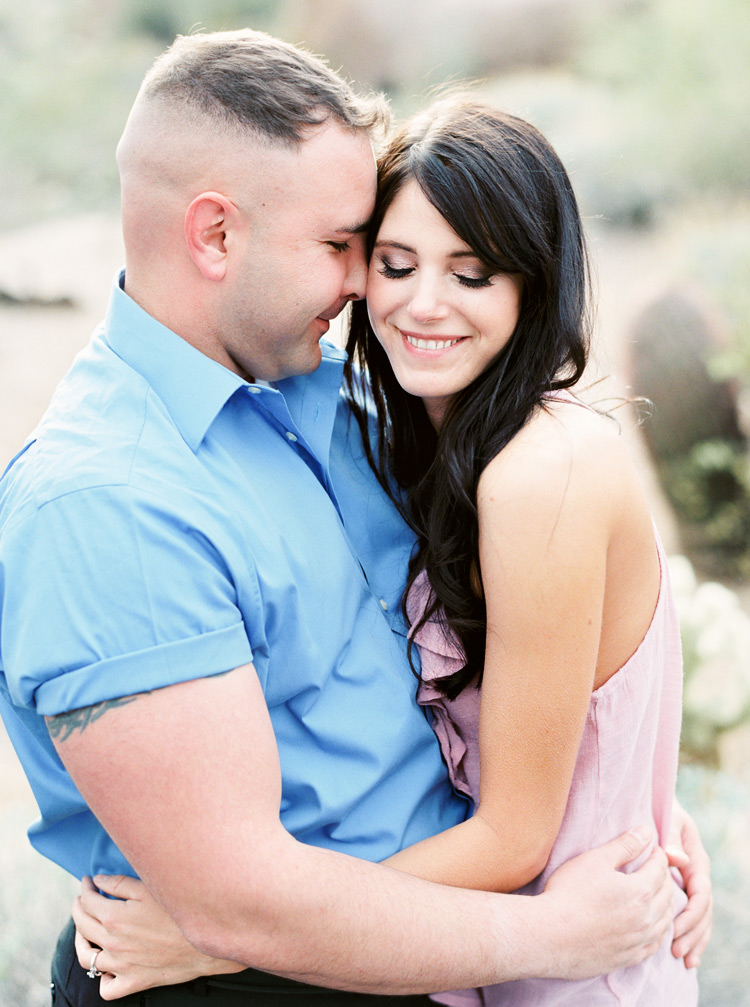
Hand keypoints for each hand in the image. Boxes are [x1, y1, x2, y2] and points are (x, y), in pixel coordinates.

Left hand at [73, 874, 244, 999]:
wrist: (206, 940)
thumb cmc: (180, 910)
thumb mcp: (150, 888)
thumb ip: (119, 883)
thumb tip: (98, 881)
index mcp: (114, 918)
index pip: (87, 902)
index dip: (85, 888)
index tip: (89, 881)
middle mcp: (113, 944)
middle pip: (82, 925)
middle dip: (79, 908)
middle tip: (84, 898)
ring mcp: (121, 966)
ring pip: (87, 958)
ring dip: (81, 941)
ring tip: (86, 930)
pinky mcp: (133, 982)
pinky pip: (106, 987)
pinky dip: (102, 977)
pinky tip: (108, 964)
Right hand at [540, 826, 674, 978]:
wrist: (550, 935)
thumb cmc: (569, 893)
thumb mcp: (595, 860)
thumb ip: (625, 845)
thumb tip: (647, 831)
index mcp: (641, 892)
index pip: (661, 869)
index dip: (659, 856)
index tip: (654, 849)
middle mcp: (646, 919)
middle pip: (668, 895)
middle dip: (665, 878)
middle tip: (657, 869)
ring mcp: (638, 941)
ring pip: (665, 922)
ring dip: (666, 905)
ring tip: (658, 894)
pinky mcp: (629, 958)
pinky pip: (655, 945)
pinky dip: (658, 931)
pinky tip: (651, 926)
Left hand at [665, 799, 711, 967]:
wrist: (652, 804)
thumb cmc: (658, 809)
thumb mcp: (667, 819)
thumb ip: (670, 838)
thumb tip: (678, 859)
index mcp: (696, 858)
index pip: (700, 892)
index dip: (690, 913)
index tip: (676, 929)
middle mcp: (697, 873)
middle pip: (703, 910)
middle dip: (693, 933)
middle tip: (677, 952)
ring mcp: (691, 883)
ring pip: (701, 918)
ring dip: (694, 939)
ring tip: (683, 960)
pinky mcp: (682, 890)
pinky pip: (692, 916)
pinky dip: (692, 936)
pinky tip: (687, 956)